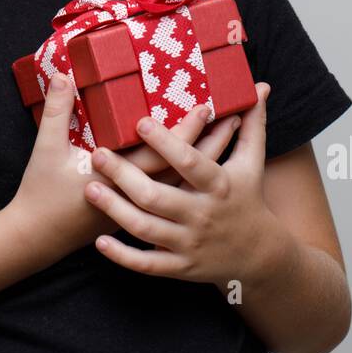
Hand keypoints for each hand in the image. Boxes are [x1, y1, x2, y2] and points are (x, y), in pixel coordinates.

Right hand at [5, 74, 242, 263]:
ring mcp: (136, 210)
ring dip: (205, 164)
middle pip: (181, 171)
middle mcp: (134, 196)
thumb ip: (58, 112)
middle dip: (208, 146)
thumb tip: (62, 76)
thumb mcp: (47, 149)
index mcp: (117, 176)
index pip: (162, 154)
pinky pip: (170, 202)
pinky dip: (189, 184)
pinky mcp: (132, 216)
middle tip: (233, 120)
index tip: (207, 108)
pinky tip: (203, 174)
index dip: (185, 131)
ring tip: (228, 140)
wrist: (35, 237)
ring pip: (182, 187)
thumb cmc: (41, 193)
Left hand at [84, 81, 274, 286]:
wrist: (260, 255)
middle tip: (97, 154)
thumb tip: (261, 86)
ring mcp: (190, 243)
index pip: (190, 162)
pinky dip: (123, 256)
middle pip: (158, 196)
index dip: (166, 143)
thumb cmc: (249, 198)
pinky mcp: (180, 266)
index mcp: (219, 184)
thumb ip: (252, 124)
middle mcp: (203, 214)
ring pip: (146, 229)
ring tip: (90, 189)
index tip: (140, 123)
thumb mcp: (253, 162)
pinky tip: (99, 241)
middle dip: (125, 176)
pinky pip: (147, 265)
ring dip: (115, 210)